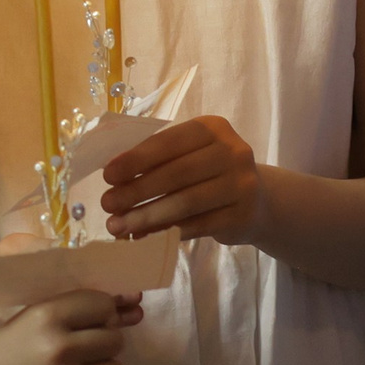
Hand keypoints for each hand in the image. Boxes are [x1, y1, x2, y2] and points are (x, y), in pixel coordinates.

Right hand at [0, 288, 135, 364]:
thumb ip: (74, 312)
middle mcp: (58, 349)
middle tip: (82, 356)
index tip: (88, 326)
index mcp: (46, 317)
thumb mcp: (31, 320)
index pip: (102, 305)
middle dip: (102, 347)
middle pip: (115, 340)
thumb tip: (130, 307)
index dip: (100, 316)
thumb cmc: (8, 353)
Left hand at [98, 114, 260, 243]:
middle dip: (136, 190)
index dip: (136, 159)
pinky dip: (166, 232)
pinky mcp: (242, 216)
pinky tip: (144, 236)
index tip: (107, 175)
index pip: (169, 142)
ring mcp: (242, 185)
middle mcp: (233, 152)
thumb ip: (158, 160)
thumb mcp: (189, 155)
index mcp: (213, 128)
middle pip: (176, 173)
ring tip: (118, 226)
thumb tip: (114, 179)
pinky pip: (197, 226)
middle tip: (107, 204)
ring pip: (185, 203)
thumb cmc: (209, 173)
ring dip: (146, 216)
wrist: (258, 202)